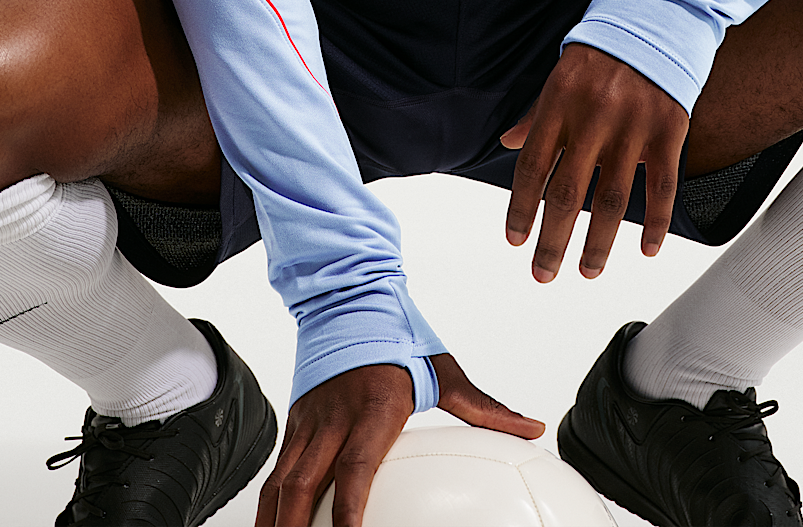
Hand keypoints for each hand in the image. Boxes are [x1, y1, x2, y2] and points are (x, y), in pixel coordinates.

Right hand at [255, 353, 543, 526]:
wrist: (349, 298)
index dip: (350, 507)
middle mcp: (334, 416)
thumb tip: (532, 428)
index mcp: (375, 406)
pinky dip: (269, 505)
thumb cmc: (399, 337)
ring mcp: (309, 420)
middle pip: (305, 482)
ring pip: (282, 481)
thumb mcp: (443, 371)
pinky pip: (277, 470)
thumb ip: (485, 408)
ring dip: (275, 522)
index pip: (357, 466)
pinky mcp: (294, 422)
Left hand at [500, 42, 688, 280]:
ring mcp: (632, 125)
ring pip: (612, 199)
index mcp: (559, 103)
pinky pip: (661, 186)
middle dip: (553, 240)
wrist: (654, 21)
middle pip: (568, 192)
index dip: (521, 207)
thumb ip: (537, 114)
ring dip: (598, 244)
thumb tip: (507, 142)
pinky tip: (646, 249)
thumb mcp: (560, 77)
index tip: (515, 240)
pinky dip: (655, 223)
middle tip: (543, 273)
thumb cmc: (599, 56)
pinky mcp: (669, 129)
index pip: (533, 166)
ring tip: (587, 271)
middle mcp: (593, 116)